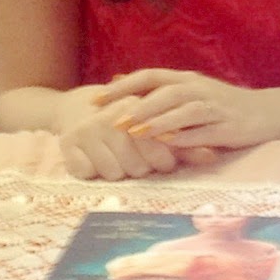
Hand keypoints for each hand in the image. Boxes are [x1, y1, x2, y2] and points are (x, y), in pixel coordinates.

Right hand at [53, 86, 216, 181]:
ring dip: (118, 171)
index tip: (163, 161)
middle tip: (136, 159)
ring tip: (116, 157)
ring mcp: (86, 131)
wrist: (76, 106)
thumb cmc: (125, 120)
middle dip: (140, 168)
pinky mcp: (67, 144)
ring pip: (113, 173)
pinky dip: (92, 171)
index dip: (162, 160)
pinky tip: (94, 158)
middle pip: (136, 167)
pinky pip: (87, 173)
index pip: (157, 148)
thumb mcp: (154, 126)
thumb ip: (183, 142)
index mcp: (135, 108)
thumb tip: (213, 155)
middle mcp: (110, 117)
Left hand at [96, 68, 269, 152]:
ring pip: (183, 110)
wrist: (269, 113)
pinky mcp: (228, 127)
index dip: (123, 87)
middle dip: (137, 105)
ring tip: (135, 132)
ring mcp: (215, 107)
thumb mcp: (189, 91)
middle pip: (164, 91)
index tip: (96, 100)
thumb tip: (117, 80)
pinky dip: (185, 137)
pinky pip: (203, 132)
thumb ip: (156, 87)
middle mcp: (199, 88)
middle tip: (112, 121)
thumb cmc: (223, 105)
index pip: (150, 75)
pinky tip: (168, 145)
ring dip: (158, 121)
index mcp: (187, 78)